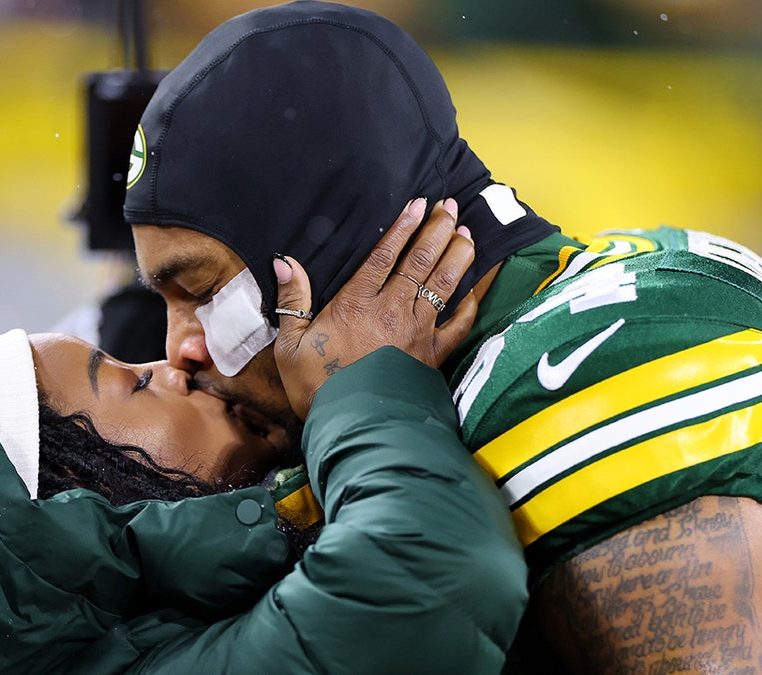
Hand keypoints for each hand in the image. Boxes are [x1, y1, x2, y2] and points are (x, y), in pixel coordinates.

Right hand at [273, 197, 476, 418]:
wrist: (351, 427)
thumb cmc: (316, 387)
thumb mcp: (290, 345)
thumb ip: (292, 300)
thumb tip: (285, 262)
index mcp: (356, 304)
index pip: (385, 256)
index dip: (402, 227)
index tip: (418, 204)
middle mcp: (392, 311)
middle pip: (421, 262)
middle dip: (438, 230)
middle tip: (450, 207)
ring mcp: (417, 333)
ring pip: (444, 285)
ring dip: (457, 256)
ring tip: (468, 234)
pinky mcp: (432, 356)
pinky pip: (459, 325)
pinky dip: (471, 304)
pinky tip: (476, 288)